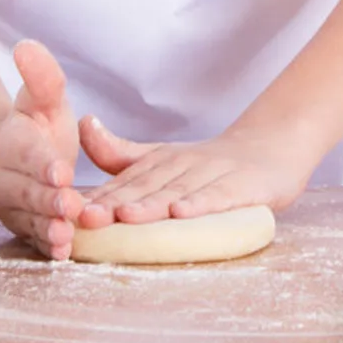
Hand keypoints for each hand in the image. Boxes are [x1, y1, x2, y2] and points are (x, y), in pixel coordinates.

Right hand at [0, 40, 83, 259]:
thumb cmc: (38, 122)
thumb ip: (42, 76)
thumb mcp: (44, 97)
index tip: (62, 171)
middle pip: (27, 192)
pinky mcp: (23, 227)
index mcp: (10, 144)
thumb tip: (27, 45)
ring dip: (48, 229)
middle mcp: (4, 179)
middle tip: (70, 207)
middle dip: (48, 200)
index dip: (43, 164)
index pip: (27, 155)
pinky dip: (48, 247)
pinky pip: (34, 239)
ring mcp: (12, 207)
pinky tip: (64, 253)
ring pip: (30, 220)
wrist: (19, 154)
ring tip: (66, 236)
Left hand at [74, 115, 321, 227]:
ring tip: (127, 216)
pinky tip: (183, 212)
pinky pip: (221, 196)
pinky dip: (202, 204)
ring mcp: (214, 174)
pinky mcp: (244, 187)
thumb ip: (121, 152)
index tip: (70, 210)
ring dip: (152, 204)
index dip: (100, 195)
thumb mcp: (163, 156)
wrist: (272, 148)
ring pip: (179, 190)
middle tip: (87, 217)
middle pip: (148, 185)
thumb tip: (83, 125)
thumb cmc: (211, 163)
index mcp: (161, 160)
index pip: (126, 180)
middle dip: (117, 202)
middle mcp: (184, 164)